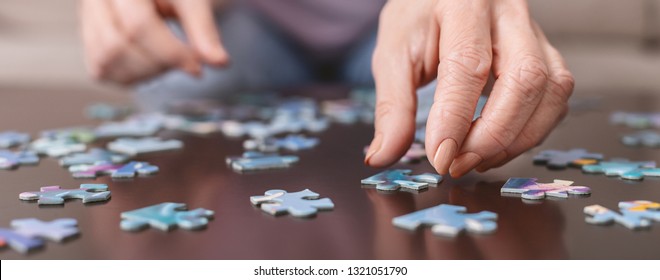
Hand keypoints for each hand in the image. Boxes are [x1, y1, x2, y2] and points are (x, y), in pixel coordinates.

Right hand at [79, 0, 228, 84]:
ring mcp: (86, 17)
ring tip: (169, 63)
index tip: (197, 69)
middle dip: (157, 64)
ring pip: (104, 60)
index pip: (137, 25)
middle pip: (117, 45)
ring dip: (143, 74)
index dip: (169, 53)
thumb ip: (203, 29)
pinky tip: (152, 68)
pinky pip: (99, 68)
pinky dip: (129, 77)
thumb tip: (220, 62)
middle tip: (186, 64)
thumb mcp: (191, 0)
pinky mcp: (88, 36)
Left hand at [365, 0, 573, 176]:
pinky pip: (555, 99)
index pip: (468, 66)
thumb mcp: (393, 55)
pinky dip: (530, 131)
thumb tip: (383, 156)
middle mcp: (508, 13)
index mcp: (463, 4)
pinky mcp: (546, 53)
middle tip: (457, 164)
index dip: (456, 118)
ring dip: (516, 139)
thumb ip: (392, 107)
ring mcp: (534, 32)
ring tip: (475, 159)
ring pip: (551, 91)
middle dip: (493, 135)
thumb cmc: (418, 18)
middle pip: (525, 79)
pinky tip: (496, 145)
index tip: (440, 157)